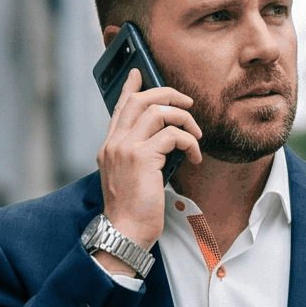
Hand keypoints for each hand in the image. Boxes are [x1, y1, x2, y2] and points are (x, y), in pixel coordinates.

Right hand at [95, 67, 201, 250]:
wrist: (124, 233)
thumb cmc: (132, 212)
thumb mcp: (131, 178)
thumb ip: (140, 156)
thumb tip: (165, 139)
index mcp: (109, 147)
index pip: (119, 108)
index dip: (130, 88)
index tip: (139, 73)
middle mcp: (114, 143)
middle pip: (139, 100)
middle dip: (167, 94)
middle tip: (187, 102)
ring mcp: (126, 149)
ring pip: (158, 112)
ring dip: (184, 119)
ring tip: (196, 136)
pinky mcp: (142, 158)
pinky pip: (172, 135)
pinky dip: (189, 142)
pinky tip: (194, 157)